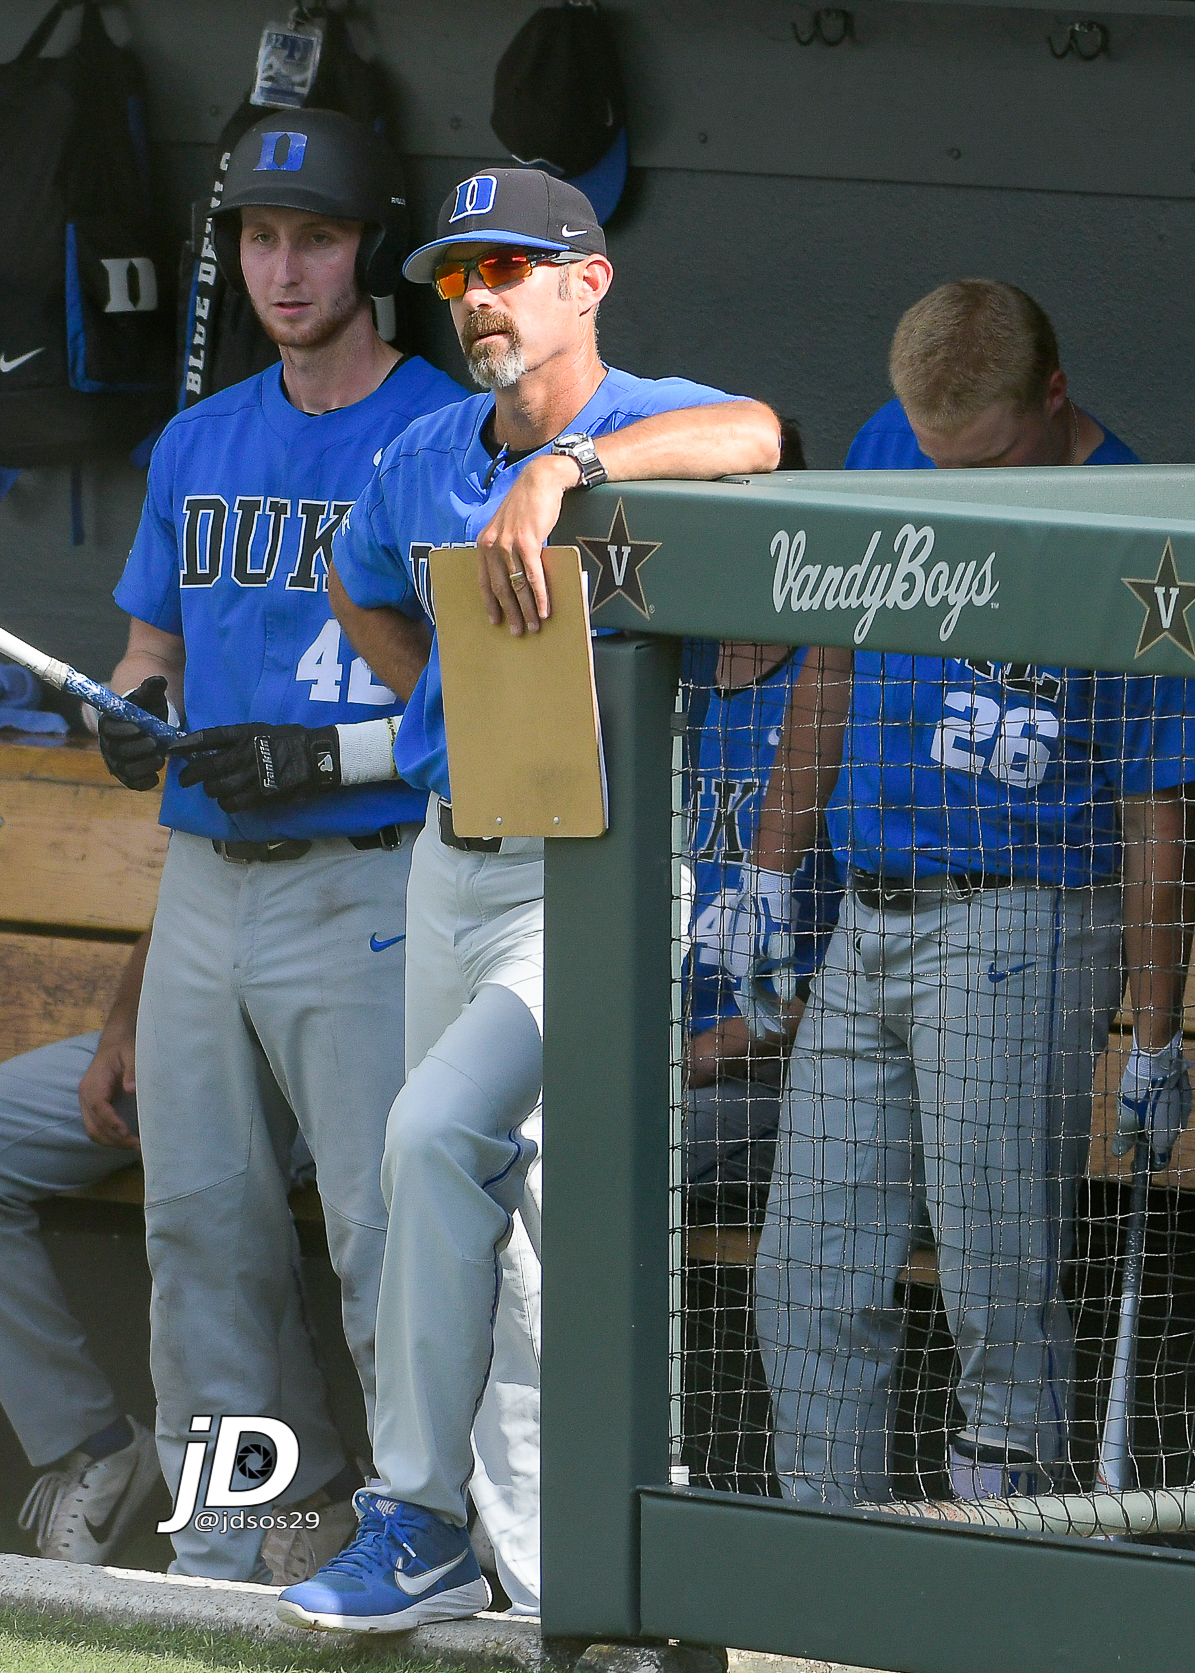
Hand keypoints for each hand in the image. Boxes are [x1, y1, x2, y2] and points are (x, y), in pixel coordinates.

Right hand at [79, 1031, 138, 1149]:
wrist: (113, 1043)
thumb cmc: (123, 1048)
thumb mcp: (131, 1054)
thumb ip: (132, 1070)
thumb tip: (131, 1089)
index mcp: (94, 1083)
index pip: (99, 1107)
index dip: (111, 1122)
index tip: (126, 1132)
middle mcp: (86, 1095)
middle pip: (94, 1124)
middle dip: (114, 1138)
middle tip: (137, 1145)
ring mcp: (86, 1102)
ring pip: (92, 1130)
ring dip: (110, 1142)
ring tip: (133, 1146)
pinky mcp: (91, 1106)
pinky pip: (94, 1127)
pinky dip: (106, 1137)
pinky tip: (123, 1140)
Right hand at [98, 675, 170, 789]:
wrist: (151, 727)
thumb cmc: (146, 710)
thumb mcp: (150, 697)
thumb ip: (151, 688)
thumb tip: (159, 680)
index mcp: (109, 724)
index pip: (110, 730)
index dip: (123, 731)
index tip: (140, 729)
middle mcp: (109, 746)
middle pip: (118, 752)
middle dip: (137, 749)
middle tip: (155, 744)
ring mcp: (118, 763)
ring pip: (125, 770)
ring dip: (143, 766)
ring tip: (160, 758)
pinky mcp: (129, 776)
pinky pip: (133, 784)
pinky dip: (144, 782)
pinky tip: (156, 777)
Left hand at [168, 723, 340, 813]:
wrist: (318, 757)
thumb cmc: (292, 740)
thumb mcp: (263, 729)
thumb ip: (239, 738)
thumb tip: (214, 747)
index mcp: (244, 735)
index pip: (207, 738)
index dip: (186, 744)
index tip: (173, 750)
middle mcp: (244, 755)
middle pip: (206, 768)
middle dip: (190, 775)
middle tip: (185, 779)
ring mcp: (251, 777)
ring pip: (217, 789)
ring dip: (211, 791)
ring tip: (213, 790)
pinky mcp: (260, 796)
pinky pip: (232, 804)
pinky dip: (226, 804)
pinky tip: (228, 801)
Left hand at [476, 453, 579, 635]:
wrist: (540, 481)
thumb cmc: (527, 505)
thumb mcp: (508, 527)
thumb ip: (505, 548)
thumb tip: (515, 574)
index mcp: (484, 543)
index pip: (483, 580)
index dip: (489, 603)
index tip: (494, 620)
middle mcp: (492, 545)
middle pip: (500, 588)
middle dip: (510, 613)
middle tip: (518, 632)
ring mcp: (508, 544)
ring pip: (517, 585)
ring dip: (527, 610)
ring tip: (535, 626)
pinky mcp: (527, 542)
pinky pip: (533, 576)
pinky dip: (539, 596)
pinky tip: (544, 609)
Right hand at [726, 863, 797, 1040]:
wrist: (762, 885)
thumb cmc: (773, 916)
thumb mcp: (782, 947)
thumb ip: (783, 974)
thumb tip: (786, 998)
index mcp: (740, 967)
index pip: (747, 1001)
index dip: (758, 1019)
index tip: (768, 1033)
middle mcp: (733, 963)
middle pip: (746, 995)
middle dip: (762, 1012)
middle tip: (777, 1026)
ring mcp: (734, 954)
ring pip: (746, 983)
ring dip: (761, 997)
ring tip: (776, 1009)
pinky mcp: (738, 945)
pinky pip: (747, 970)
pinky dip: (758, 981)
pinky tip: (769, 984)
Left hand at [1114, 1032, 1191, 1167]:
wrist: (1157, 1060)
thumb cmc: (1139, 1091)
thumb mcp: (1126, 1115)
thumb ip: (1124, 1137)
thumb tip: (1119, 1154)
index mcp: (1164, 1137)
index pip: (1158, 1160)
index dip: (1145, 1164)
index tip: (1133, 1163)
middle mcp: (1178, 1127)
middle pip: (1162, 1140)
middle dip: (1147, 1139)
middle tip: (1130, 1132)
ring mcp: (1184, 1111)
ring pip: (1167, 1123)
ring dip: (1154, 1122)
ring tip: (1136, 1109)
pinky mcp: (1185, 1096)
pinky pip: (1172, 1109)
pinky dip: (1160, 1109)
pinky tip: (1148, 1098)